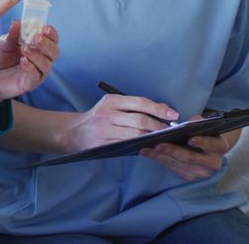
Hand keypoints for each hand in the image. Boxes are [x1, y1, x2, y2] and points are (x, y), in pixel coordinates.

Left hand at [0, 20, 58, 113]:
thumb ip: (12, 34)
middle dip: (47, 44)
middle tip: (36, 38)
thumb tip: (18, 22)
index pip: (52, 38)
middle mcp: (41, 59)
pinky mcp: (30, 84)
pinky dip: (31, 68)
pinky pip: (35, 76)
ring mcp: (37, 72)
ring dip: (37, 55)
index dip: (51, 33)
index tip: (45, 27)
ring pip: (47, 65)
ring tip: (24, 49)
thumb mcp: (3, 42)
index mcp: (37, 45)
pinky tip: (23, 61)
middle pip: (54, 52)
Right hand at [60, 94, 178, 152]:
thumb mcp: (112, 106)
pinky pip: (128, 145)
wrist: (75, 132)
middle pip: (139, 119)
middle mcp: (107, 114)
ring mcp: (105, 131)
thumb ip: (134, 106)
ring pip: (135, 134)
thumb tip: (163, 109)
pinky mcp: (104, 145)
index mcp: (111, 101)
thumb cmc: (99, 117)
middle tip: (170, 129)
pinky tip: (150, 145)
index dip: (158, 109)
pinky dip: (142, 145)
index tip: (173, 114)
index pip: (139, 102)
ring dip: (152, 136)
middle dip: (158, 125)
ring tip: (163, 137)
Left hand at [140, 119, 229, 181]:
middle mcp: (213, 163)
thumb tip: (190, 122)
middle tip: (158, 144)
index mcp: (220, 147)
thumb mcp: (205, 125)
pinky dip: (160, 160)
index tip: (190, 139)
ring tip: (146, 148)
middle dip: (173, 151)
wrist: (208, 149)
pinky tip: (149, 153)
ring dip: (161, 156)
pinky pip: (173, 168)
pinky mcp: (190, 177)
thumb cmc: (204, 132)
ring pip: (179, 164)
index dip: (202, 142)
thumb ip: (198, 122)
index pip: (212, 145)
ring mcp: (201, 172)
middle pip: (190, 157)